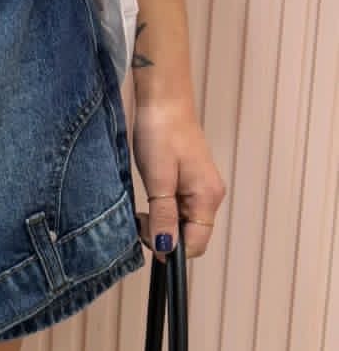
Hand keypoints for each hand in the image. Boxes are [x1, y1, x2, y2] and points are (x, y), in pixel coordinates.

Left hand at [130, 93, 226, 263]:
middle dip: (164, 235)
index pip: (196, 244)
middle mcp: (210, 196)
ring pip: (183, 222)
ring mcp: (202, 188)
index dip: (171, 248)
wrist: (163, 101)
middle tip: (139, 219)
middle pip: (190, 235)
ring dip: (162, 222)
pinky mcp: (191, 180)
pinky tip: (149, 198)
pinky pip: (180, 207)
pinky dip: (163, 209)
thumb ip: (164, 215)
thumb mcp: (158, 179)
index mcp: (207, 198)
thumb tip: (167, 249)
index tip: (144, 236)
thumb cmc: (160, 134)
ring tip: (141, 208)